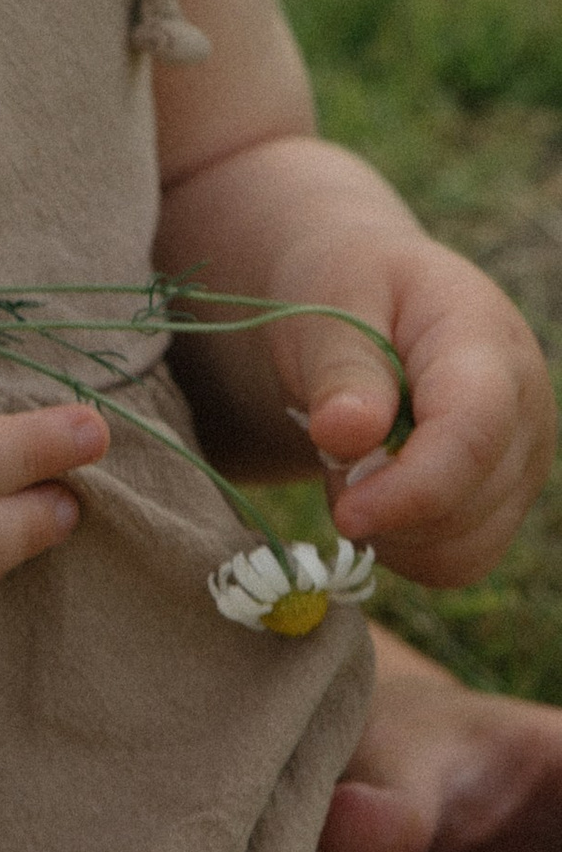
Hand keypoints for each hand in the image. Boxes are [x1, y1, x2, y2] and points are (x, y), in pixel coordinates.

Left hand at [258, 235, 551, 591]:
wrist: (369, 298)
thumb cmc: (348, 289)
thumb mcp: (328, 301)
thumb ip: (340, 367)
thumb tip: (346, 436)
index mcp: (487, 343)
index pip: (474, 434)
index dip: (412, 488)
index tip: (347, 513)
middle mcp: (526, 412)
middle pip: (467, 506)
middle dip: (383, 503)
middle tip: (326, 445)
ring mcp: (522, 464)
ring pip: (462, 551)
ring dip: (389, 529)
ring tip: (351, 458)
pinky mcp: (502, 504)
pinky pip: (454, 563)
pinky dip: (402, 545)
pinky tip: (372, 489)